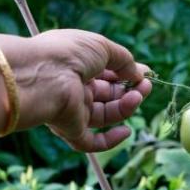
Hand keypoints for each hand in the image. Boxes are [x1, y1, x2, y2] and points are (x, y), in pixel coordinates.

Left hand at [10, 29, 152, 151]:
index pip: (105, 74)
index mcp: (76, 64)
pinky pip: (91, 142)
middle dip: (129, 90)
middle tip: (146, 86)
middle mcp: (73, 87)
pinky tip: (126, 130)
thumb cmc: (69, 53)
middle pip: (107, 95)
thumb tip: (138, 72)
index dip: (126, 74)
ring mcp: (71, 109)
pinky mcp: (70, 129)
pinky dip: (110, 140)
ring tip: (138, 97)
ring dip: (125, 107)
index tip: (145, 74)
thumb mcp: (102, 47)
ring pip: (104, 115)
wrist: (44, 74)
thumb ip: (123, 59)